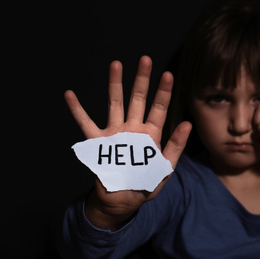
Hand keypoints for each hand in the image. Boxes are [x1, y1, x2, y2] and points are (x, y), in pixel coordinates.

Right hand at [64, 56, 191, 229]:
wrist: (122, 201)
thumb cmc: (145, 184)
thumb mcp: (165, 168)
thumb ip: (175, 146)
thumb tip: (188, 123)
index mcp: (151, 134)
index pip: (159, 109)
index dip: (164, 92)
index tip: (168, 74)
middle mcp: (133, 128)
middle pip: (138, 99)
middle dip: (142, 80)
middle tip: (145, 60)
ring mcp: (115, 133)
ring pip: (115, 104)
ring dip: (115, 85)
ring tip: (116, 64)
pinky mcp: (98, 142)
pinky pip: (85, 123)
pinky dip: (77, 110)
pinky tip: (70, 95)